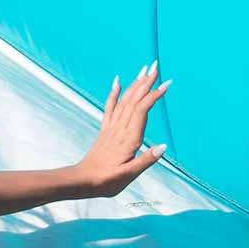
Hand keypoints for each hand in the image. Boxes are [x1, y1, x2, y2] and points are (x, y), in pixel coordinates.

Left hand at [78, 62, 171, 196]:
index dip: (154, 96)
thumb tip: (163, 147)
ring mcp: (111, 129)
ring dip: (135, 84)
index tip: (166, 84)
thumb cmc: (105, 181)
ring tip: (144, 70)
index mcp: (128, 139)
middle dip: (146, 82)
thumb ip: (145, 160)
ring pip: (124, 101)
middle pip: (134, 100)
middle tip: (156, 66)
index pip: (142, 110)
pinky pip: (109, 108)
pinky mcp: (105, 131)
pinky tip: (118, 81)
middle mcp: (119, 130)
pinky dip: (114, 93)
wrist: (81, 181)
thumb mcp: (128, 175)